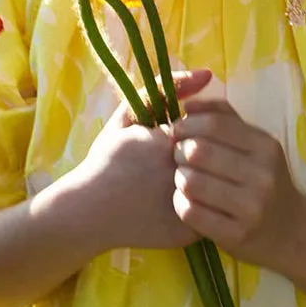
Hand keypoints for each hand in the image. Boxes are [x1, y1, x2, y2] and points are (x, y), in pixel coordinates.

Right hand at [77, 70, 211, 251]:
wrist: (87, 211)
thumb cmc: (106, 160)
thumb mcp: (128, 116)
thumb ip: (164, 89)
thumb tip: (206, 74)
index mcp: (169, 142)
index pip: (210, 130)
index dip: (197, 136)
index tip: (174, 146)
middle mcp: (181, 171)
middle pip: (215, 157)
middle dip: (206, 158)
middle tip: (175, 168)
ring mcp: (186, 203)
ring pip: (218, 186)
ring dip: (211, 181)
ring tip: (182, 185)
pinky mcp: (186, 232)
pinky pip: (212, 215)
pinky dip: (206, 208)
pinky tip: (186, 204)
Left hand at [170, 99, 302, 267]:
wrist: (294, 232)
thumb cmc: (266, 180)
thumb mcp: (256, 145)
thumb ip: (224, 118)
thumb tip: (188, 104)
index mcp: (266, 147)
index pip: (215, 124)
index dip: (188, 124)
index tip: (177, 131)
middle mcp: (262, 176)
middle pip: (198, 152)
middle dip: (178, 151)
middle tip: (178, 156)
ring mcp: (251, 208)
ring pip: (191, 182)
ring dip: (179, 178)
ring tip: (185, 179)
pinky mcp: (236, 236)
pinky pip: (190, 212)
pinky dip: (180, 203)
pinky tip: (187, 201)